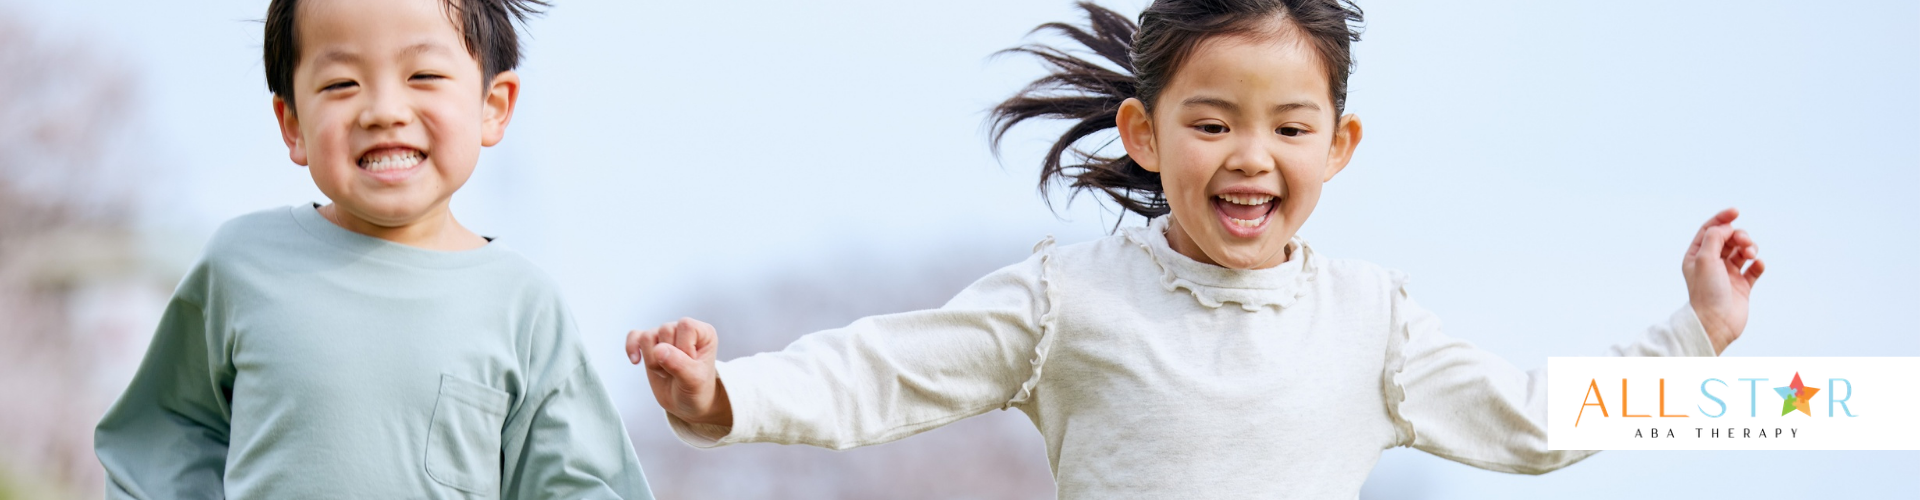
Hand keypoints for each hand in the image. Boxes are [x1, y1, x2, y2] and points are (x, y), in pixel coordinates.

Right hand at [627, 318, 731, 426]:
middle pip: (664, 330)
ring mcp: (666, 337)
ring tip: (665, 372)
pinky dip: (632, 347)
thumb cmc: (697, 391)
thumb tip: (658, 350)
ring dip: (652, 360)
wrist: (686, 404)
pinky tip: (636, 361)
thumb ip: (679, 364)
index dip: (683, 348)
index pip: (686, 326)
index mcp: (703, 333)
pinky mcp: (650, 345)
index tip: (690, 366)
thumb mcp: (694, 381)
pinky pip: (635, 336)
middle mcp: (684, 330)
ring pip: (647, 336)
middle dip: (666, 358)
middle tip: (676, 372)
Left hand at [1683, 208, 1764, 353]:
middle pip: (1729, 239)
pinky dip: (1757, 264)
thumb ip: (1714, 237)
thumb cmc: (1706, 292)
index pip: (1710, 231)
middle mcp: (1712, 264)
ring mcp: (1727, 275)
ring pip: (1742, 252)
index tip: (1735, 212)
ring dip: (1749, 248)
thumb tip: (1725, 227)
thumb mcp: (1704, 259)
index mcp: (1697, 256)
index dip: (1722, 219)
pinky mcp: (1742, 286)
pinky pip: (1753, 269)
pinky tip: (1757, 265)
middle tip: (1744, 242)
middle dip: (1739, 235)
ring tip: (1751, 255)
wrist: (1716, 323)